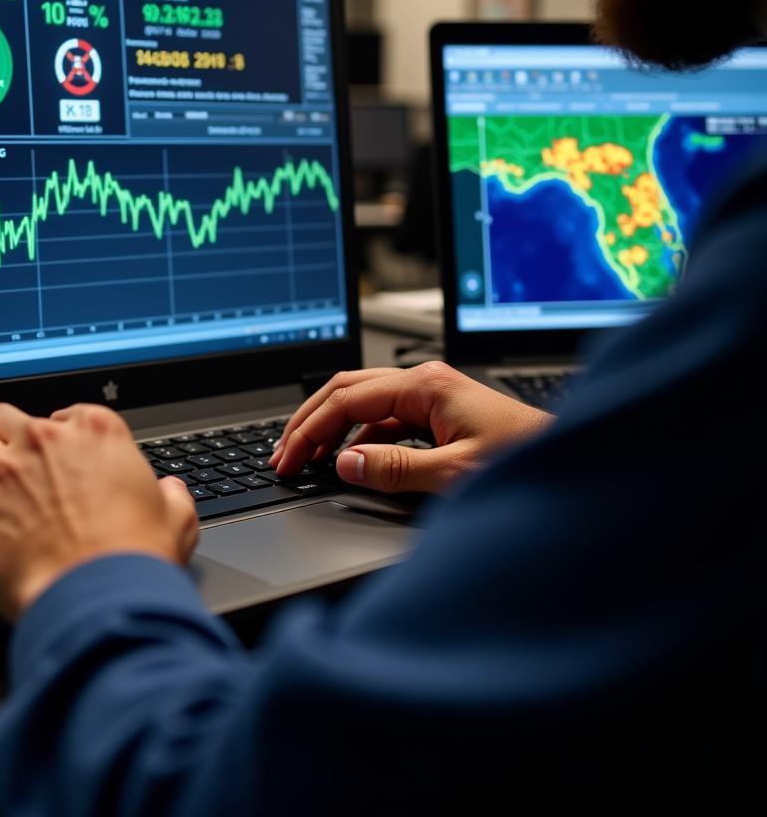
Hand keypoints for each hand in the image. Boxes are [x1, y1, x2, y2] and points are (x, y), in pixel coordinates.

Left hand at [0, 403, 198, 620]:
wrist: (102, 597)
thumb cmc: (135, 560)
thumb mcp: (175, 518)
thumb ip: (171, 495)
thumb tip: (170, 491)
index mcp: (96, 432)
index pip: (65, 413)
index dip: (56, 435)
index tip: (54, 457)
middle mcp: (45, 441)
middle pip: (6, 414)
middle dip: (3, 436)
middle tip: (4, 462)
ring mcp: (3, 470)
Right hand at [271, 361, 551, 494]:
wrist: (573, 464)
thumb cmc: (528, 462)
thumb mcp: (455, 473)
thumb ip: (395, 468)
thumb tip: (344, 463)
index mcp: (426, 386)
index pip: (347, 399)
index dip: (310, 429)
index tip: (288, 457)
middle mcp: (426, 384)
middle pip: (348, 391)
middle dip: (310, 421)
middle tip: (283, 454)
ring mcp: (432, 398)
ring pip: (364, 405)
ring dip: (331, 430)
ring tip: (305, 457)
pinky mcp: (439, 416)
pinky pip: (385, 422)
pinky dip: (358, 440)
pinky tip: (348, 461)